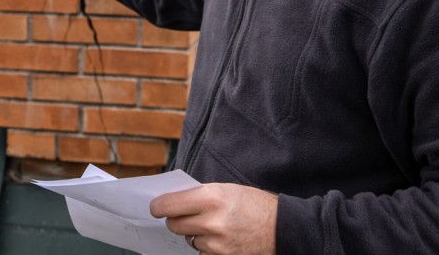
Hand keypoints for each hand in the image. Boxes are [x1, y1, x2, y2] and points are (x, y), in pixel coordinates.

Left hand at [150, 183, 277, 254]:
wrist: (283, 229)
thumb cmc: (255, 205)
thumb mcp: (227, 190)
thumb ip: (199, 195)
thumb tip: (172, 201)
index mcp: (211, 198)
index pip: (169, 205)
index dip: (158, 206)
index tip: (155, 207)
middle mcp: (211, 222)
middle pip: (174, 225)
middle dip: (176, 220)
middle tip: (184, 216)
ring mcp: (217, 244)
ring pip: (189, 240)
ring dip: (195, 234)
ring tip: (214, 226)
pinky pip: (202, 253)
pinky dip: (207, 247)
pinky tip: (221, 239)